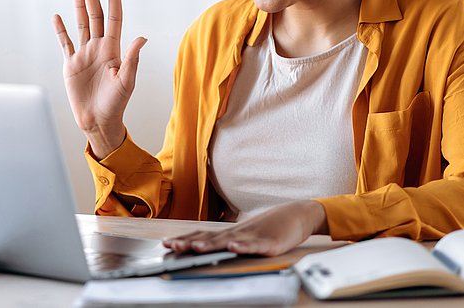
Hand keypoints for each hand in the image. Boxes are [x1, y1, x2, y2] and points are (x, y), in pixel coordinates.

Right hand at [53, 0, 146, 158]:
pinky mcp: (71, 64)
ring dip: (79, 6)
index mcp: (113, 49)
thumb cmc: (116, 104)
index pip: (114, 18)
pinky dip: (61, 30)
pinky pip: (65, 43)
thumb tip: (142, 38)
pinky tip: (58, 16)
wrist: (98, 121)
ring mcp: (84, 54)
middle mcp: (99, 48)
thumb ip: (132, 59)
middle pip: (95, 16)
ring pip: (81, 24)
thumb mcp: (126, 81)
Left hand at [162, 200, 327, 255]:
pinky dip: (244, 247)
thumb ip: (229, 242)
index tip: (166, 243)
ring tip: (195, 248)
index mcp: (231, 233)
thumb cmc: (270, 227)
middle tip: (171, 246)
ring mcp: (253, 237)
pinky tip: (234, 247)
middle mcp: (238, 233)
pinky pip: (256, 245)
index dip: (185, 240)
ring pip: (229, 241)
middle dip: (189, 243)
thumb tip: (208, 247)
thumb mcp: (246, 236)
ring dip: (211, 244)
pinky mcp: (270, 243)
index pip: (203, 236)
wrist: (297, 215)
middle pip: (210, 238)